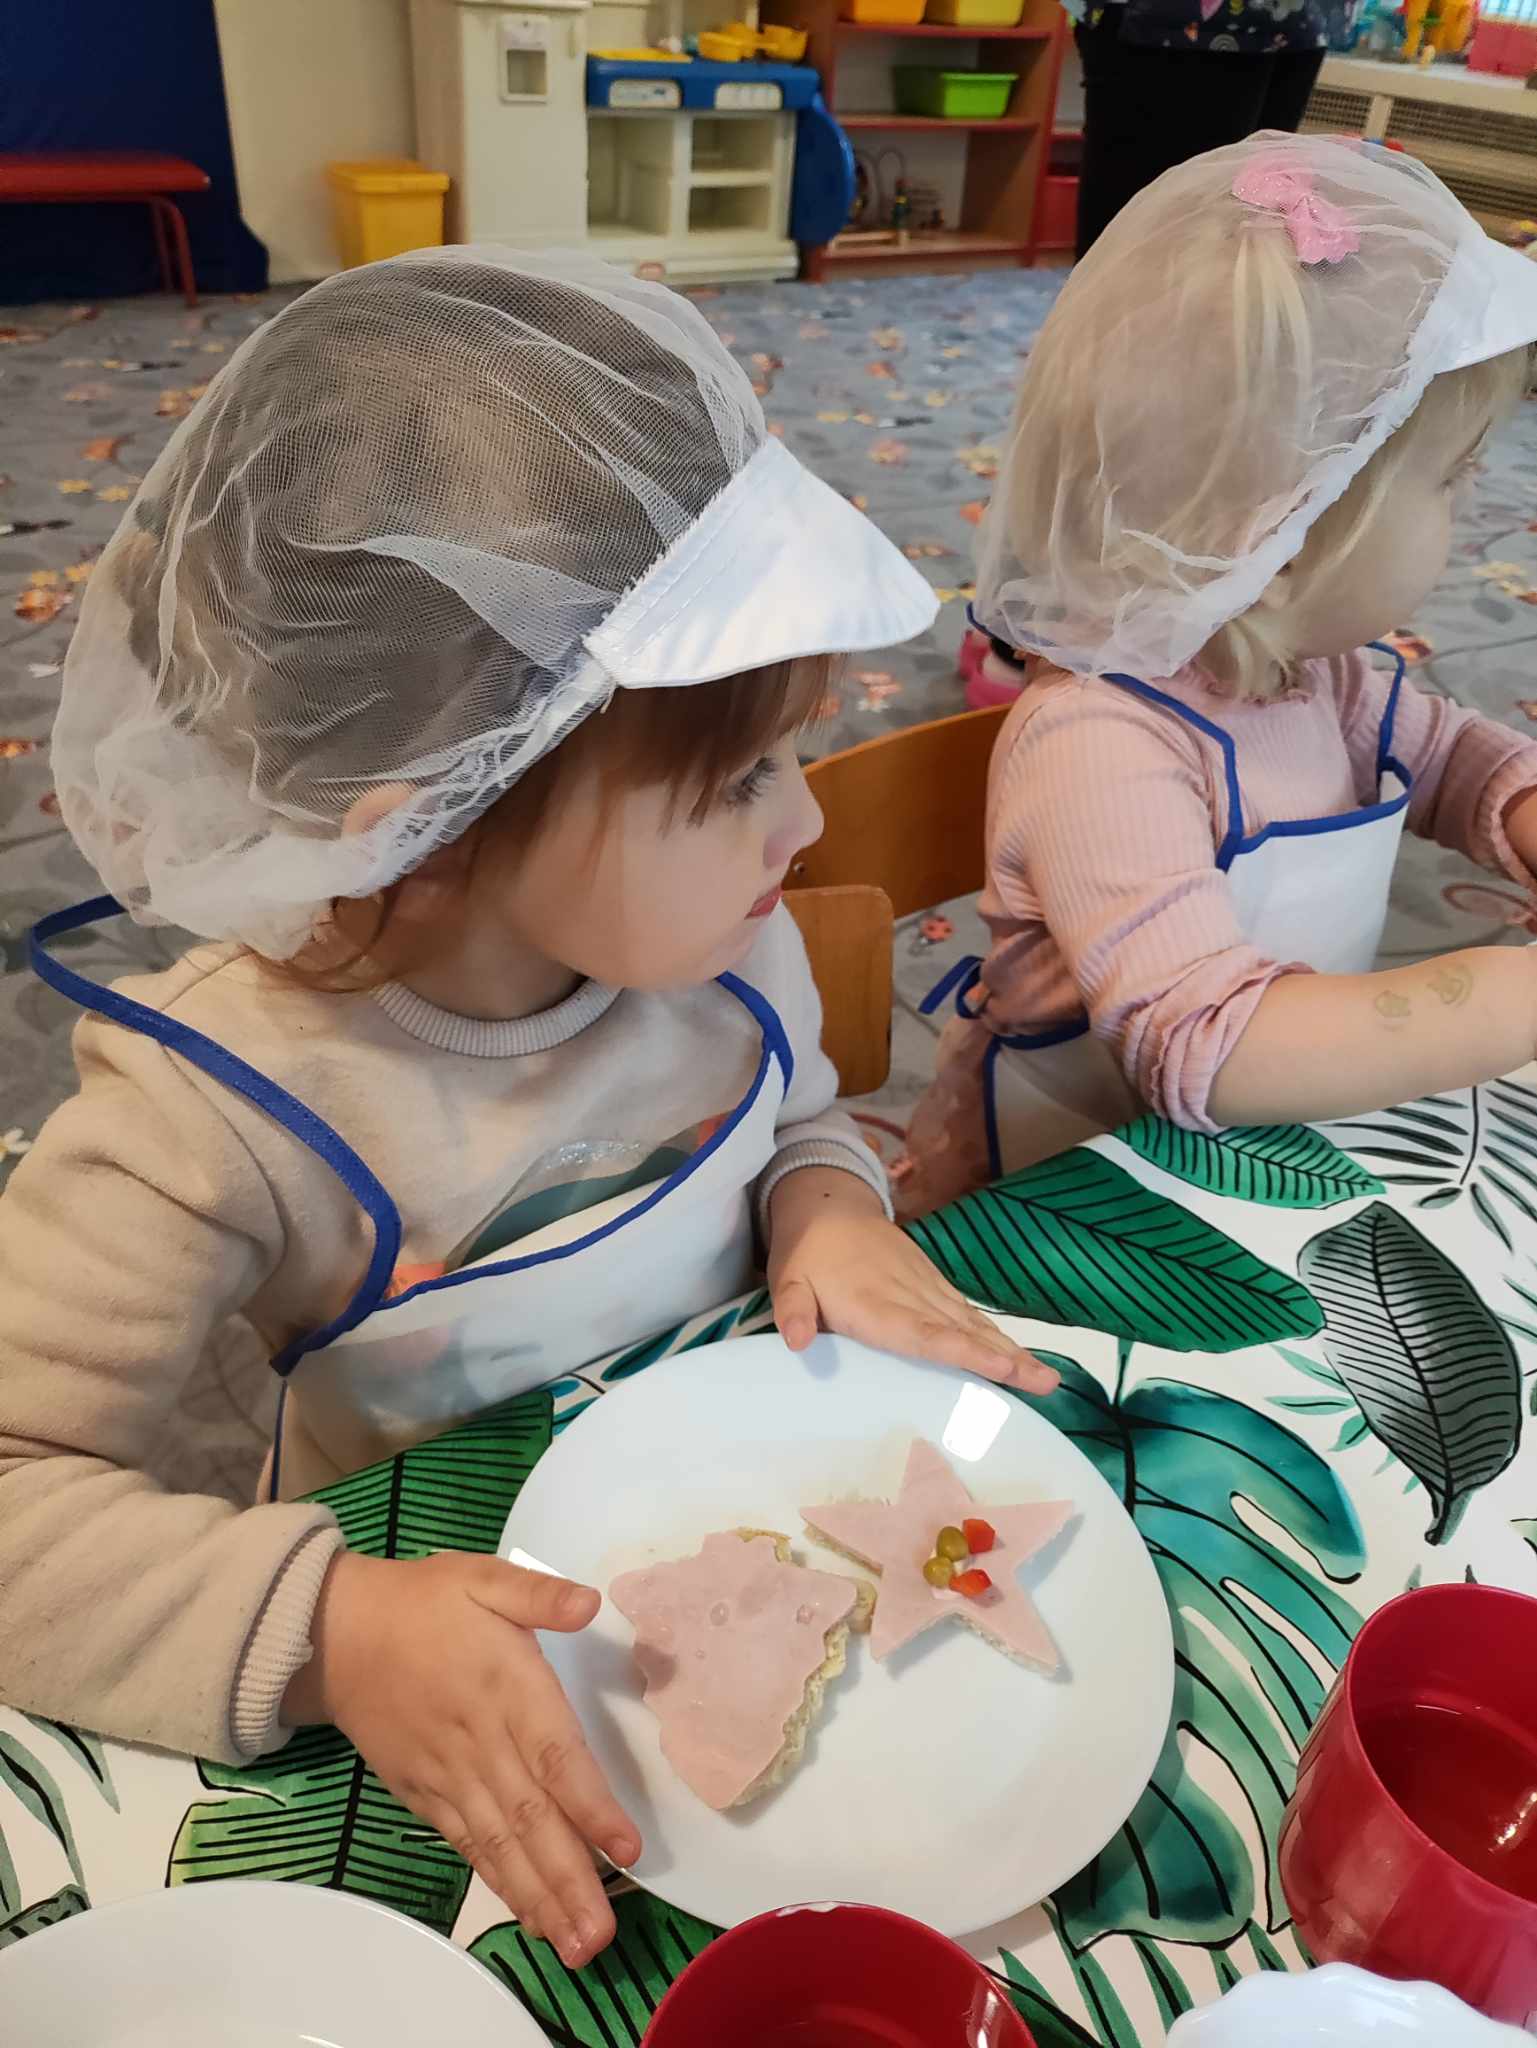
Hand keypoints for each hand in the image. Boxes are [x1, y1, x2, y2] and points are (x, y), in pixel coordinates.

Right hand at [283, 1551, 640, 1965]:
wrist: (335, 1634)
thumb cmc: (424, 1602)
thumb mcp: (483, 1577)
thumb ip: (539, 1593)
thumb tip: (592, 1602)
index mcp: (506, 1686)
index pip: (556, 1756)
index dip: (591, 1806)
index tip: (627, 1849)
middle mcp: (481, 1741)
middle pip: (531, 1818)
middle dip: (570, 1879)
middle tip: (603, 1935)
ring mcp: (449, 1775)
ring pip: (501, 1845)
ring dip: (540, 1895)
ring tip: (576, 1944)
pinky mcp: (424, 1794)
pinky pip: (468, 1845)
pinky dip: (499, 1883)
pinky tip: (529, 1915)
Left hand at [766, 1168, 1057, 1393]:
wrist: (828, 1204)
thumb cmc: (806, 1253)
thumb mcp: (787, 1278)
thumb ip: (792, 1310)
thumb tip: (797, 1341)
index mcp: (874, 1305)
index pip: (925, 1334)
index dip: (964, 1352)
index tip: (1002, 1368)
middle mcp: (910, 1297)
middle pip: (964, 1333)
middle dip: (1006, 1360)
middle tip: (1048, 1384)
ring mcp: (926, 1288)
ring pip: (974, 1324)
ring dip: (1011, 1351)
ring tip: (1047, 1379)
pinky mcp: (932, 1283)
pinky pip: (968, 1313)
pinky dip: (996, 1336)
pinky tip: (1019, 1357)